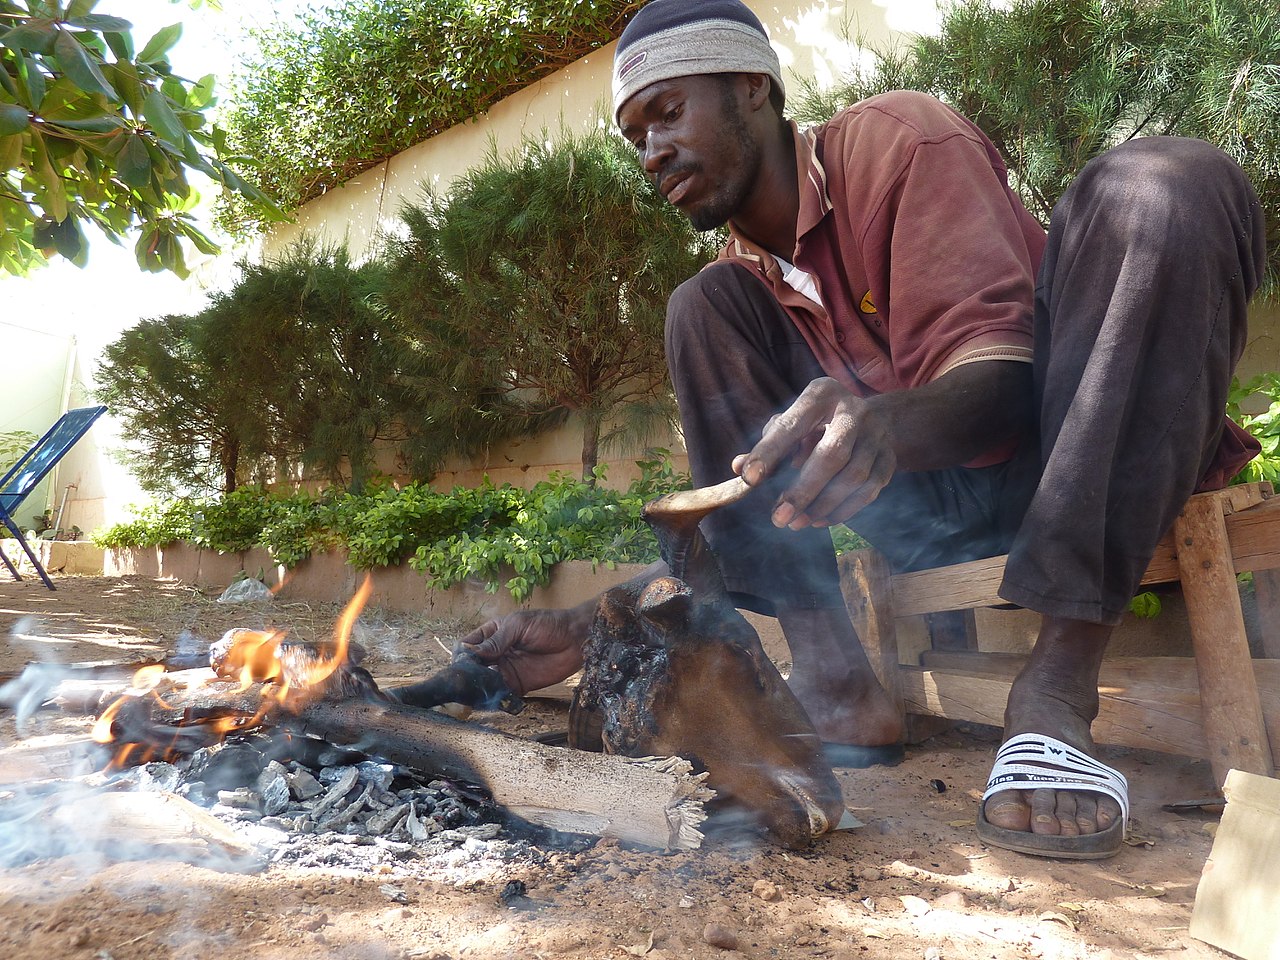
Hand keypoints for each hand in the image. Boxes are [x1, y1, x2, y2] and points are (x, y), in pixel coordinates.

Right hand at [456, 607, 588, 694]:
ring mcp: (506, 670)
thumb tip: (472, 653)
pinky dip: (494, 698)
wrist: (575, 639)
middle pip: (473, 667)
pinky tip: (489, 700)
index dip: (462, 654)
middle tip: (461, 684)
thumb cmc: (548, 624)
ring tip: (472, 694)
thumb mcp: (518, 626)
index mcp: (492, 634)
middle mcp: (495, 653)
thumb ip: (496, 641)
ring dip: (477, 688)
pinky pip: (501, 694)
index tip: (460, 663)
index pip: (468, 646)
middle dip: (465, 675)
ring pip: (484, 682)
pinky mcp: (518, 685)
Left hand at [733, 377, 895, 528]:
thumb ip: (768, 444)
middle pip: (832, 454)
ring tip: (796, 523)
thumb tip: (739, 468)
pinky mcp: (889, 459)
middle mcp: (854, 411)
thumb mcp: (792, 422)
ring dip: (823, 505)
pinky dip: (843, 511)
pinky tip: (820, 519)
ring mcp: (877, 435)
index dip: (769, 452)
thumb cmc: (819, 422)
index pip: (791, 425)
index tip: (749, 479)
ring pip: (855, 476)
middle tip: (779, 517)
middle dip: (803, 490)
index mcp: (822, 395)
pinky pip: (869, 491)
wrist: (874, 419)